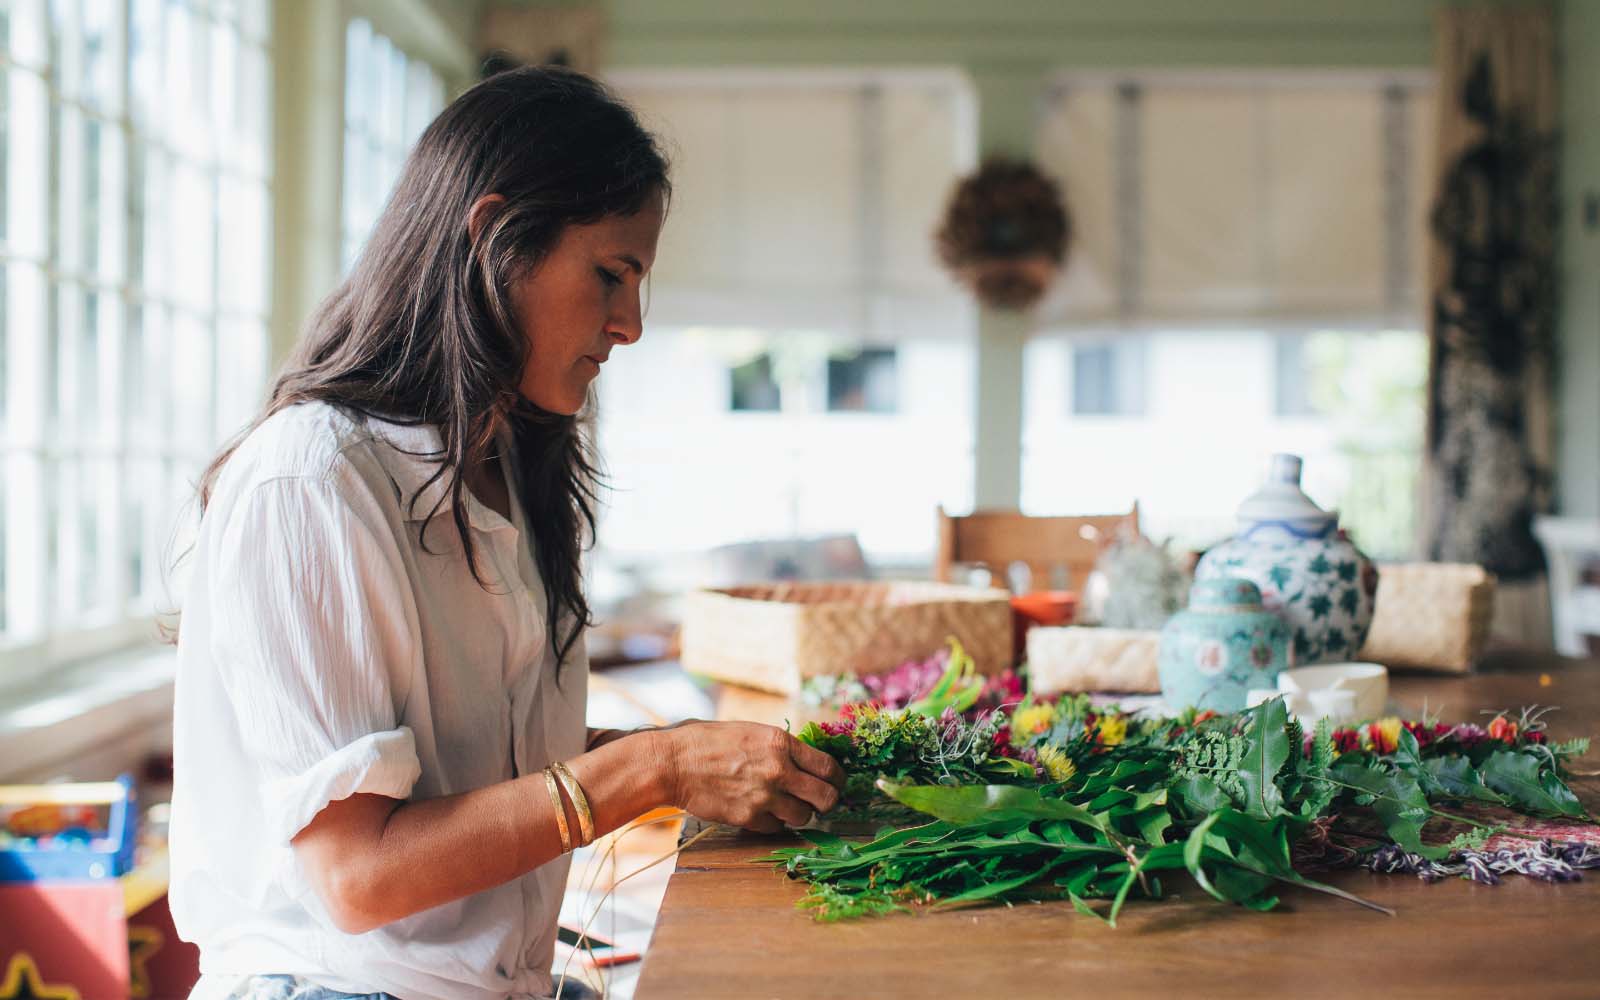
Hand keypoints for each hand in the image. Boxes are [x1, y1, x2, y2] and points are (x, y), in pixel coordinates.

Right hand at [657, 721, 844, 832]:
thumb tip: (805, 762)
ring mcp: (764, 796)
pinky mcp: (748, 817)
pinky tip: (760, 811)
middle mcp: (779, 769)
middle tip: (820, 802)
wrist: (675, 763)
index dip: (838, 779)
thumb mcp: (752, 733)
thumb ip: (781, 748)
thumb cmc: (709, 742)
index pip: (828, 767)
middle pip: (826, 797)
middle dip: (827, 802)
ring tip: (784, 806)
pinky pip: (776, 827)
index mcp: (781, 742)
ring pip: (803, 817)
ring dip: (798, 814)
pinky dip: (772, 823)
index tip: (836, 784)